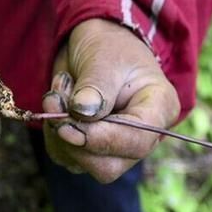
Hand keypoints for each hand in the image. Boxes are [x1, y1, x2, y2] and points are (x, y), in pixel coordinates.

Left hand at [42, 19, 179, 182]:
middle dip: (73, 139)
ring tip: (61, 90)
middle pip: (109, 166)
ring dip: (58, 130)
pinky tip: (60, 102)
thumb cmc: (109, 46)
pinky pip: (64, 156)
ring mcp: (116, 148)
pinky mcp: (90, 151)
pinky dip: (52, 132)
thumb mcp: (105, 58)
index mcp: (159, 110)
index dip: (102, 139)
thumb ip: (95, 86)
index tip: (68, 125)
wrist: (96, 45)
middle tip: (55, 101)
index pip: (137, 141)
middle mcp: (141, 137)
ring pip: (81, 164)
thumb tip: (82, 112)